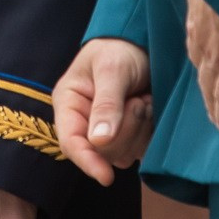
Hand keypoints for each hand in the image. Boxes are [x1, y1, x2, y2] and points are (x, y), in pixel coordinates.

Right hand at [55, 37, 152, 184]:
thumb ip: (106, 103)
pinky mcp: (129, 136)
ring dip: (140, 128)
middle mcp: (84, 123)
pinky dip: (149, 132)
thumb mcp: (112, 69)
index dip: (86, 161)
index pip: (71, 142)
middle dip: (126, 130)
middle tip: (137, 100)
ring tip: (142, 99)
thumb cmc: (120, 49)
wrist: (145, 41)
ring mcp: (108, 132)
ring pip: (123, 154)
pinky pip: (141, 151)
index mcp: (69, 104)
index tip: (106, 177)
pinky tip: (149, 108)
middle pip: (101, 152)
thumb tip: (99, 141)